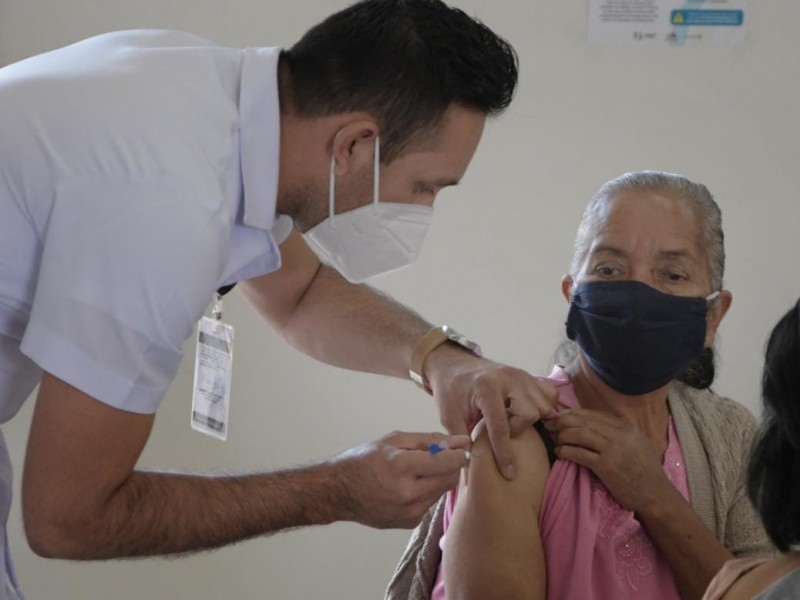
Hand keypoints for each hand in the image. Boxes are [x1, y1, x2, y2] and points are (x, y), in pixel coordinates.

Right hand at [329, 431, 470, 528]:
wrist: (339, 493)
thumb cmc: (365, 460)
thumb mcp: (395, 441)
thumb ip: (430, 440)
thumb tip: (461, 441)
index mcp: (401, 466)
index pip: (447, 462)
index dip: (458, 454)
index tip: (460, 448)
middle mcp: (407, 493)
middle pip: (450, 478)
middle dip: (451, 466)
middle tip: (440, 456)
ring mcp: (409, 512)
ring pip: (442, 491)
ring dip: (439, 479)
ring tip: (419, 471)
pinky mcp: (410, 523)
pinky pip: (431, 502)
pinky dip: (428, 492)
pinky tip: (411, 486)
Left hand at [425, 346, 556, 480]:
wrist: (455, 366)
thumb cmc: (451, 392)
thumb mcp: (448, 416)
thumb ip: (461, 440)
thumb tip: (472, 468)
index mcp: (486, 388)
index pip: (501, 426)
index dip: (504, 453)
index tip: (509, 473)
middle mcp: (508, 378)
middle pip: (530, 413)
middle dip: (518, 429)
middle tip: (502, 430)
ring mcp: (522, 375)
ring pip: (544, 405)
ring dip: (531, 419)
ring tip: (512, 421)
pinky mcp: (529, 376)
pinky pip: (550, 394)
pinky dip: (543, 407)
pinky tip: (526, 413)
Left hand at [544, 408, 672, 512]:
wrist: (656, 494)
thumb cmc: (645, 471)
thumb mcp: (637, 443)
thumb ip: (618, 432)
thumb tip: (592, 424)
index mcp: (626, 426)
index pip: (592, 414)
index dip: (573, 414)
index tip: (560, 417)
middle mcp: (620, 434)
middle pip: (583, 421)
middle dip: (562, 421)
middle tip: (550, 426)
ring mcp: (613, 449)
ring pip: (579, 434)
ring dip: (562, 435)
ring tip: (554, 439)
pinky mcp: (606, 466)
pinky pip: (579, 453)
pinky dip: (566, 451)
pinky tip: (560, 453)